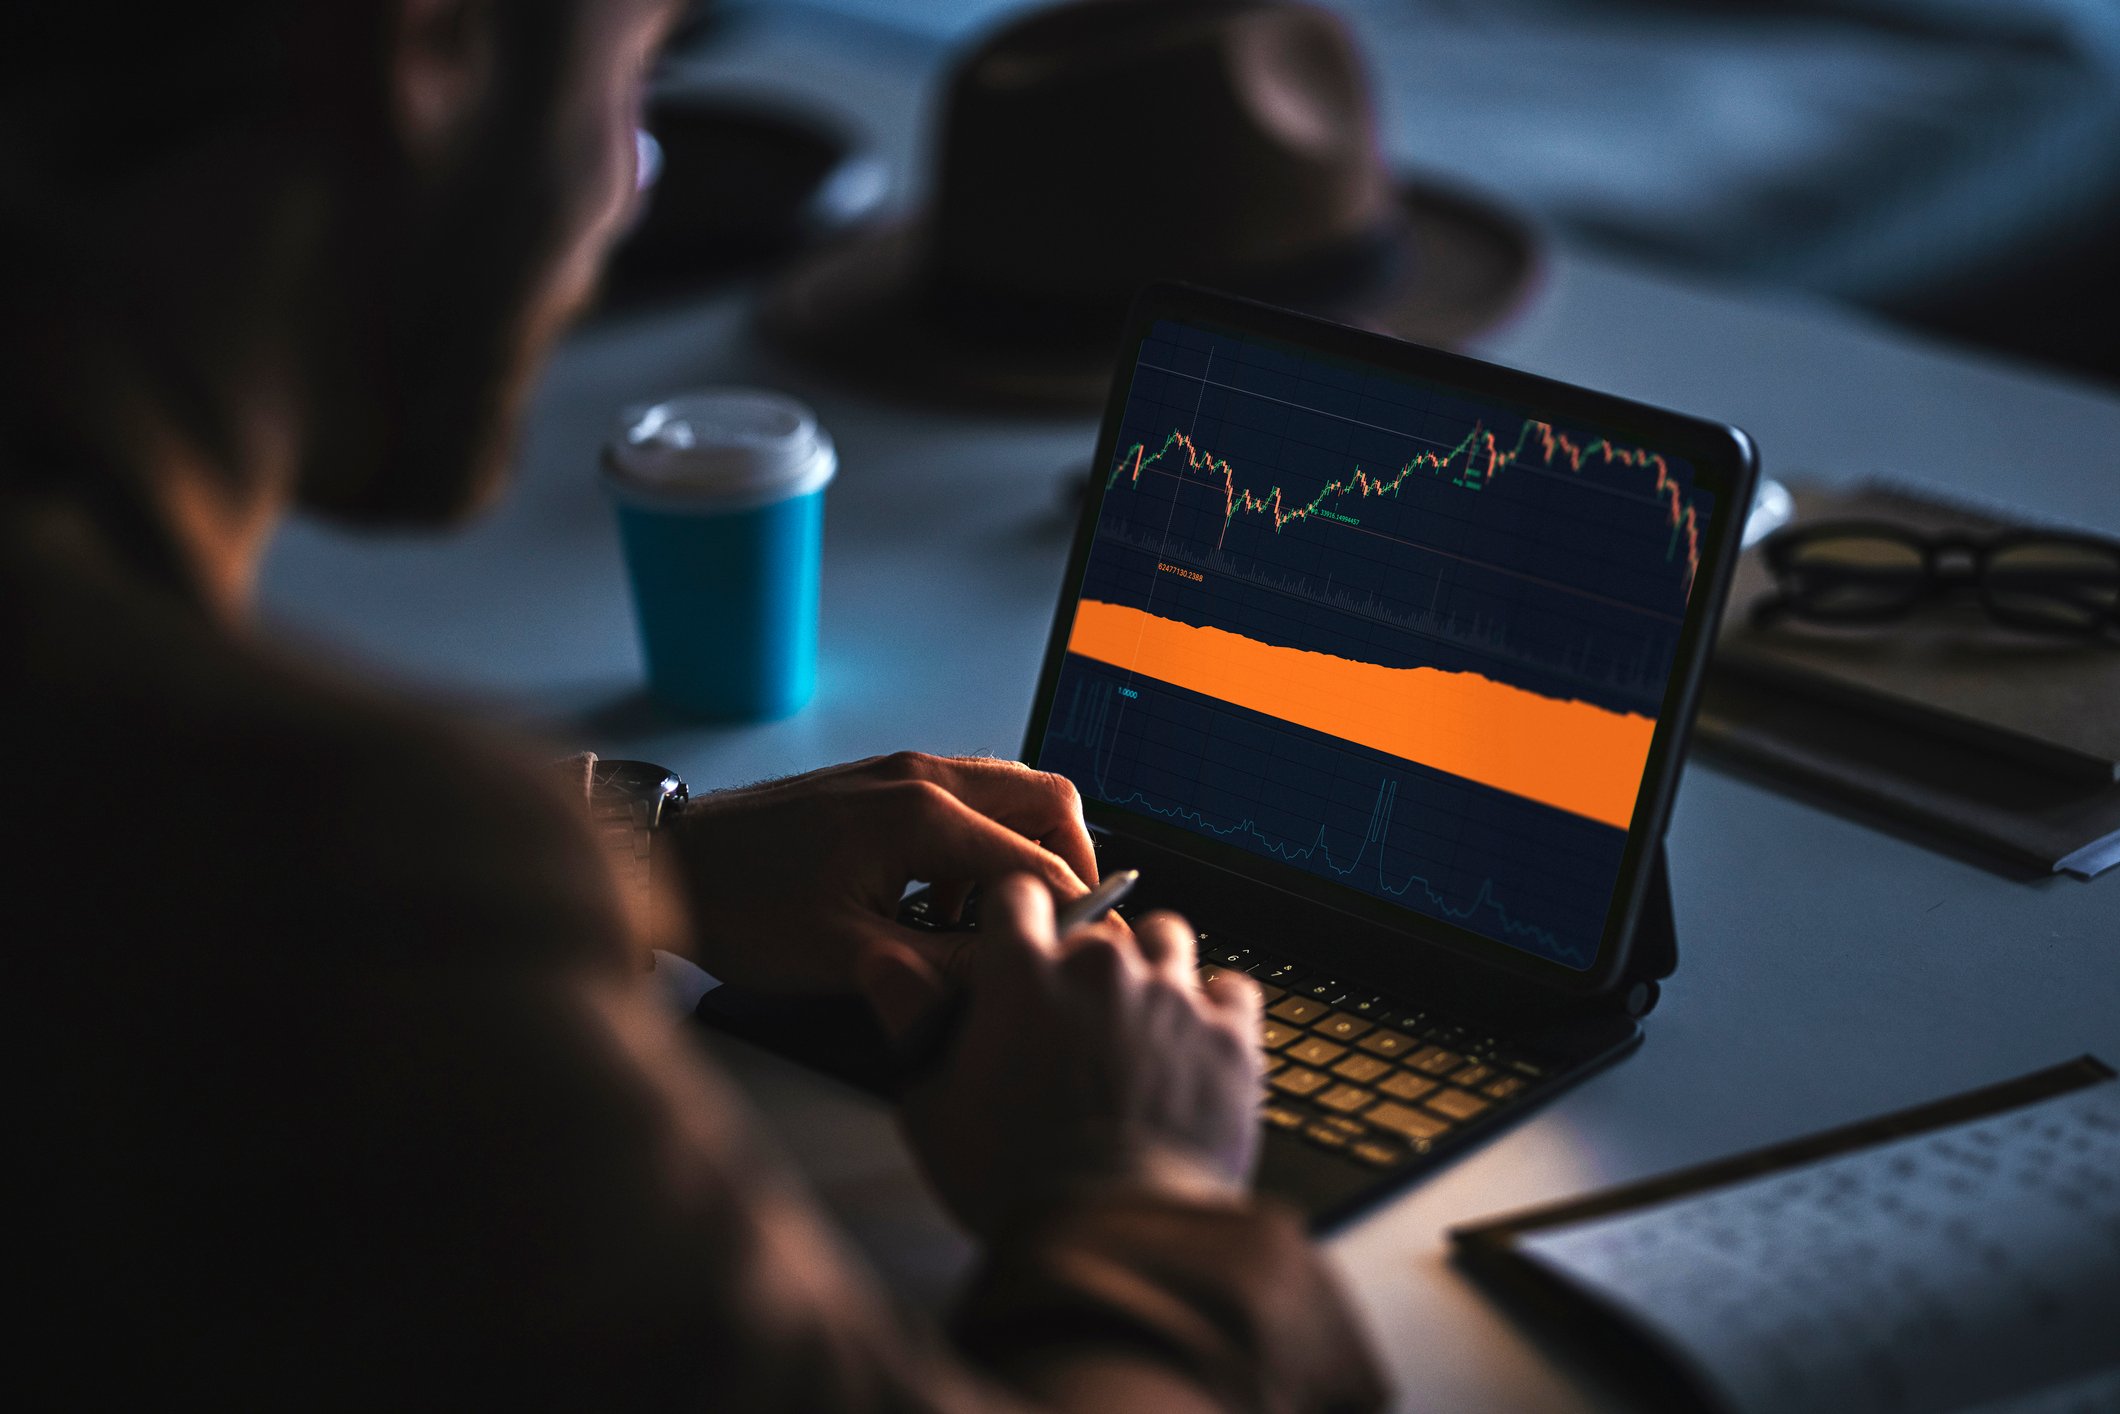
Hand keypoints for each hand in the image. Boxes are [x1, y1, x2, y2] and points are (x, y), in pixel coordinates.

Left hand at [667, 753, 1095, 992]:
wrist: (668, 863)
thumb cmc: (743, 909)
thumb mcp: (851, 959)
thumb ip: (948, 966)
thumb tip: (1018, 975)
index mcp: (923, 815)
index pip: (1039, 862)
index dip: (1072, 915)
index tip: (1083, 958)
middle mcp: (923, 776)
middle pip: (1047, 798)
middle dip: (1069, 861)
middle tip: (1058, 926)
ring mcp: (903, 771)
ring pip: (1010, 792)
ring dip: (1022, 850)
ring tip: (988, 922)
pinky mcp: (884, 781)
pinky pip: (967, 798)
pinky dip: (980, 843)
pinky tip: (941, 903)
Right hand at [861, 875, 1263, 1238]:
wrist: (1112, 1236)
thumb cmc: (1014, 1182)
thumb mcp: (932, 1106)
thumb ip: (911, 1018)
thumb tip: (881, 960)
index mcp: (1024, 976)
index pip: (1018, 895)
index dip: (1016, 921)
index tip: (1019, 947)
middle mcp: (1101, 969)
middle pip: (1095, 926)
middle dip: (1083, 962)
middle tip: (1074, 1019)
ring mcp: (1172, 997)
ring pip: (1169, 939)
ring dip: (1153, 967)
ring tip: (1140, 1018)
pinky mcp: (1230, 1037)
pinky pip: (1234, 990)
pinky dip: (1217, 1009)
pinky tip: (1197, 1041)